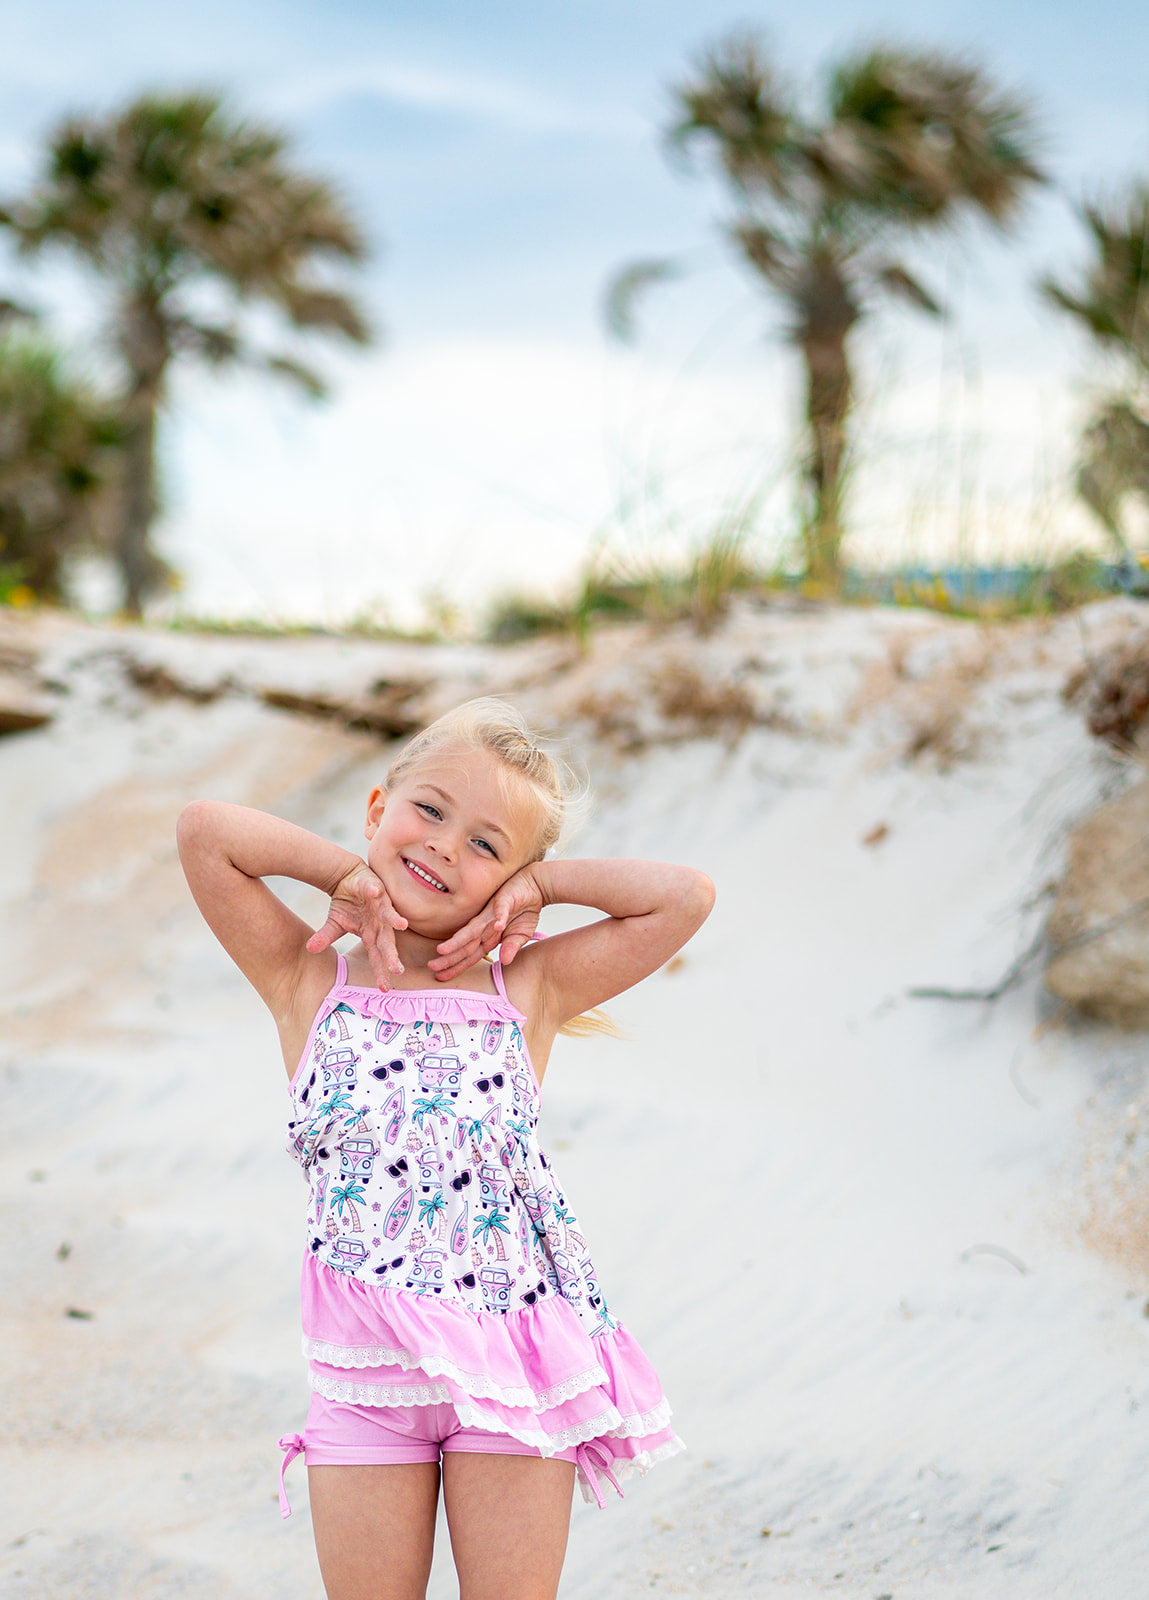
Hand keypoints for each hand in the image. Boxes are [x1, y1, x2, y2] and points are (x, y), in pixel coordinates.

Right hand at [306, 863, 407, 988]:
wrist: (347, 879)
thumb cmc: (346, 905)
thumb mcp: (334, 924)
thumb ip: (326, 938)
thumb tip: (309, 950)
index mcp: (371, 935)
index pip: (377, 958)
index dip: (381, 972)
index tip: (385, 989)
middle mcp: (380, 924)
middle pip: (387, 942)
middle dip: (392, 955)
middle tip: (397, 970)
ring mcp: (381, 906)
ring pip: (389, 915)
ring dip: (395, 920)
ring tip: (402, 925)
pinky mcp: (376, 888)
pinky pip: (375, 890)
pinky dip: (374, 891)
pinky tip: (374, 892)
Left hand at [429, 867, 543, 981]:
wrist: (534, 887)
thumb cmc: (524, 910)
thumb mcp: (520, 934)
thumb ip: (511, 946)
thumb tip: (504, 961)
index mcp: (488, 936)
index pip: (469, 955)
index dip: (456, 966)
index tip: (440, 976)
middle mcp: (485, 926)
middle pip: (464, 945)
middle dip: (448, 958)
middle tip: (430, 967)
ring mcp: (491, 914)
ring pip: (472, 930)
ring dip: (458, 941)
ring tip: (442, 950)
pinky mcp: (504, 901)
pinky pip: (501, 911)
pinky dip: (499, 918)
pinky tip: (497, 925)